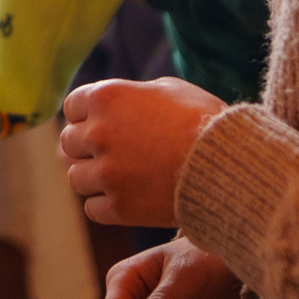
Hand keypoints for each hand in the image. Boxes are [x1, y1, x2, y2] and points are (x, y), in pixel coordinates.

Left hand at [57, 77, 224, 225]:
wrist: (230, 166)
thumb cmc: (204, 121)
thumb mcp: (167, 89)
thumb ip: (130, 95)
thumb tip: (108, 107)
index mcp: (106, 97)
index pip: (72, 107)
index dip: (87, 116)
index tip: (105, 125)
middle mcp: (98, 133)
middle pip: (69, 143)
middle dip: (88, 147)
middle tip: (117, 153)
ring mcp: (106, 173)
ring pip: (77, 178)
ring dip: (95, 178)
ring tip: (125, 177)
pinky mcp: (118, 208)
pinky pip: (92, 208)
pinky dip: (107, 205)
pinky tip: (130, 198)